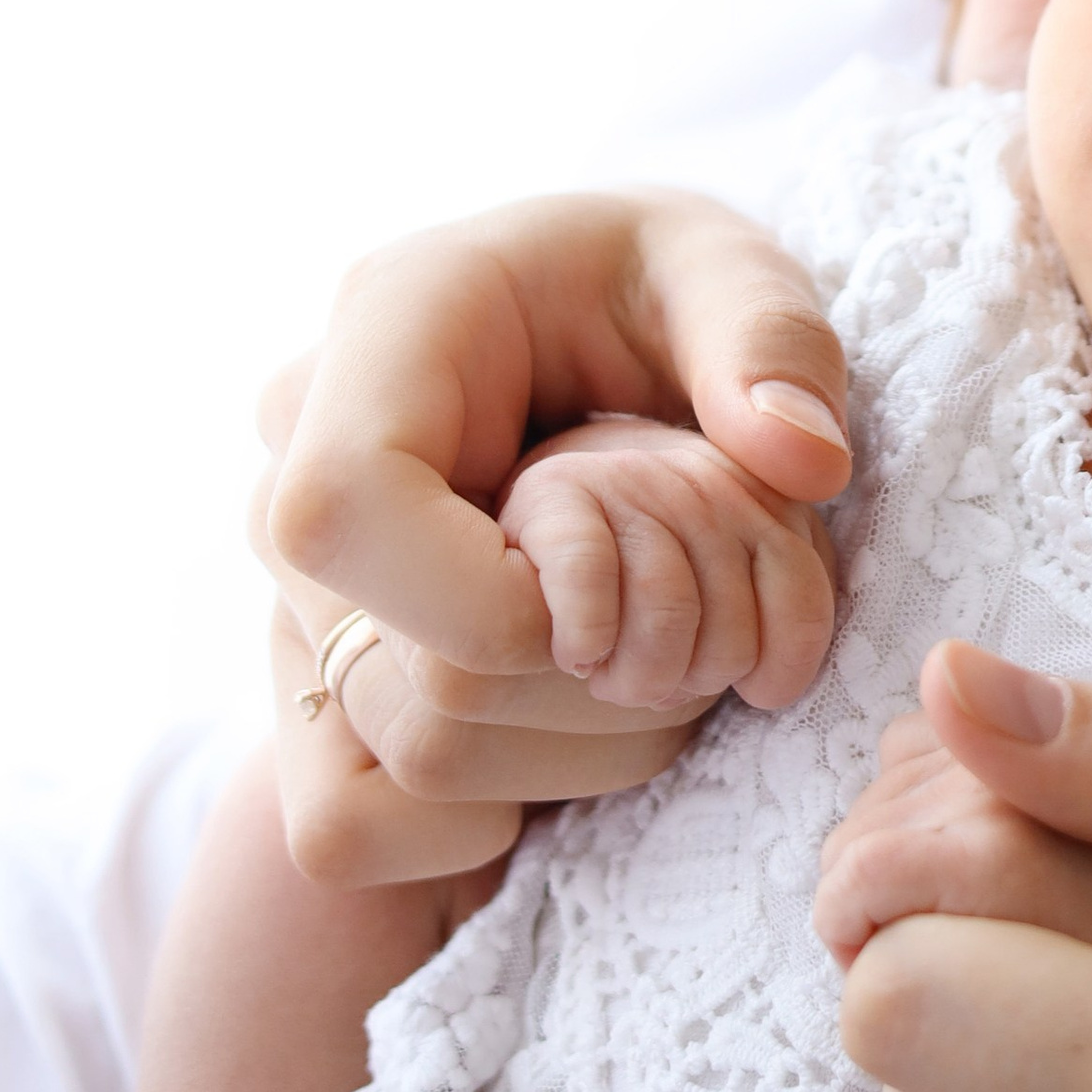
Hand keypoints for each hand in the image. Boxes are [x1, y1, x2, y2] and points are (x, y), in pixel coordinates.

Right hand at [257, 191, 852, 883]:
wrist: (574, 340)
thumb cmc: (645, 291)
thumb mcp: (726, 269)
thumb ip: (771, 341)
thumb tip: (803, 460)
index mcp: (380, 331)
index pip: (346, 510)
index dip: (496, 602)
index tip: (623, 601)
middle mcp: (291, 462)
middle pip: (405, 675)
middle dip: (599, 689)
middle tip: (694, 629)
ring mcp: (287, 583)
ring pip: (404, 757)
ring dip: (578, 752)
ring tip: (653, 660)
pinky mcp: (300, 680)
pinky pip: (347, 822)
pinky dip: (483, 815)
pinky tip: (562, 723)